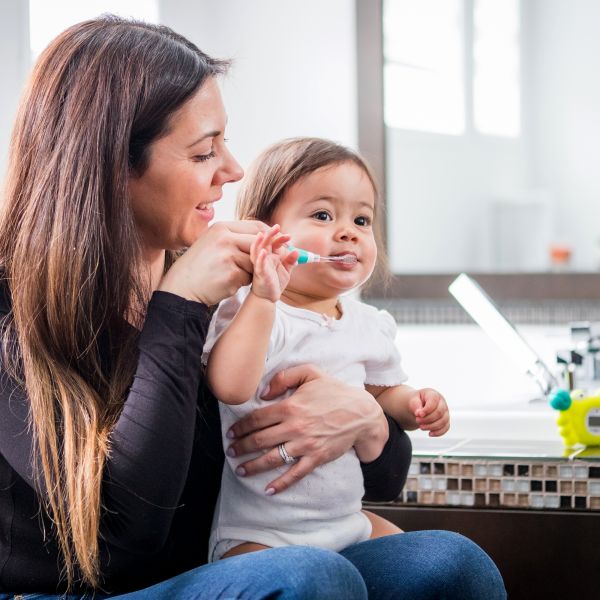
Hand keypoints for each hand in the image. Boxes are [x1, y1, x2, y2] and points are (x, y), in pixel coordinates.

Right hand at [157, 220, 267, 305]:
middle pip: (260, 243)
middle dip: (266, 254)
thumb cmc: (200, 266)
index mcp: (221, 227)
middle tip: (265, 263)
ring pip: (256, 262)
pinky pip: (249, 278)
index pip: (256, 226)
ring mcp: (228, 256)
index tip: (277, 243)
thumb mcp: (213, 242)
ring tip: (233, 274)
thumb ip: (235, 236)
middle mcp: (225, 239)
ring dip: (250, 270)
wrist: (182, 288)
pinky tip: (227, 283)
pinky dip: (242, 282)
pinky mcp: (231, 274)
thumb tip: (265, 234)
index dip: (270, 236)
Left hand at [225, 364, 388, 494]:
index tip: (231, 432)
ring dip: (253, 466)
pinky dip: (281, 484)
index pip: (257, 419)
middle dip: (241, 447)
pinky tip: (269, 490)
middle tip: (230, 451)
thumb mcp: (311, 372)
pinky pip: (295, 473)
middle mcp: (294, 427)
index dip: (240, 427)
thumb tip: (263, 393)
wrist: (361, 412)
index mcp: (290, 406)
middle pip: (259, 440)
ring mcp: (305, 444)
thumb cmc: (334, 391)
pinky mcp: (316, 457)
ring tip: (240, 470)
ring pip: (271, 458)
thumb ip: (284, 377)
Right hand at [250, 224, 297, 301]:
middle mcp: (264, 258)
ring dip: (259, 243)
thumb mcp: (286, 270)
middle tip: (277, 227)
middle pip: (265, 243)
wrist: (268, 297)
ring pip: (257, 251)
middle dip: (270, 234)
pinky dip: (260, 258)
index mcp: (271, 256)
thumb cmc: (275, 282)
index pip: (274, 243)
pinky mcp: (260, 274)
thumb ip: (291, 261)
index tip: (289, 236)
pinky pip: (259, 265)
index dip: (280, 238)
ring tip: (262, 234)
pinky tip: (263, 252)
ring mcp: (261, 265)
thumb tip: (296, 251)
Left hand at [408, 387, 449, 436]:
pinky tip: (429, 433)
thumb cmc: (417, 401)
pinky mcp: (446, 420)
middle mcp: (442, 403)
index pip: (433, 402)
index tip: (418, 415)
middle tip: (417, 420)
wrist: (419, 405)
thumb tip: (419, 413)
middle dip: (427, 419)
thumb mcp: (413, 400)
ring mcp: (445, 412)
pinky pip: (446, 428)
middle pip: (439, 413)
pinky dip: (438, 432)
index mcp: (434, 395)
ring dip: (431, 427)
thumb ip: (415, 405)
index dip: (426, 410)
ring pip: (443, 421)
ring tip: (421, 427)